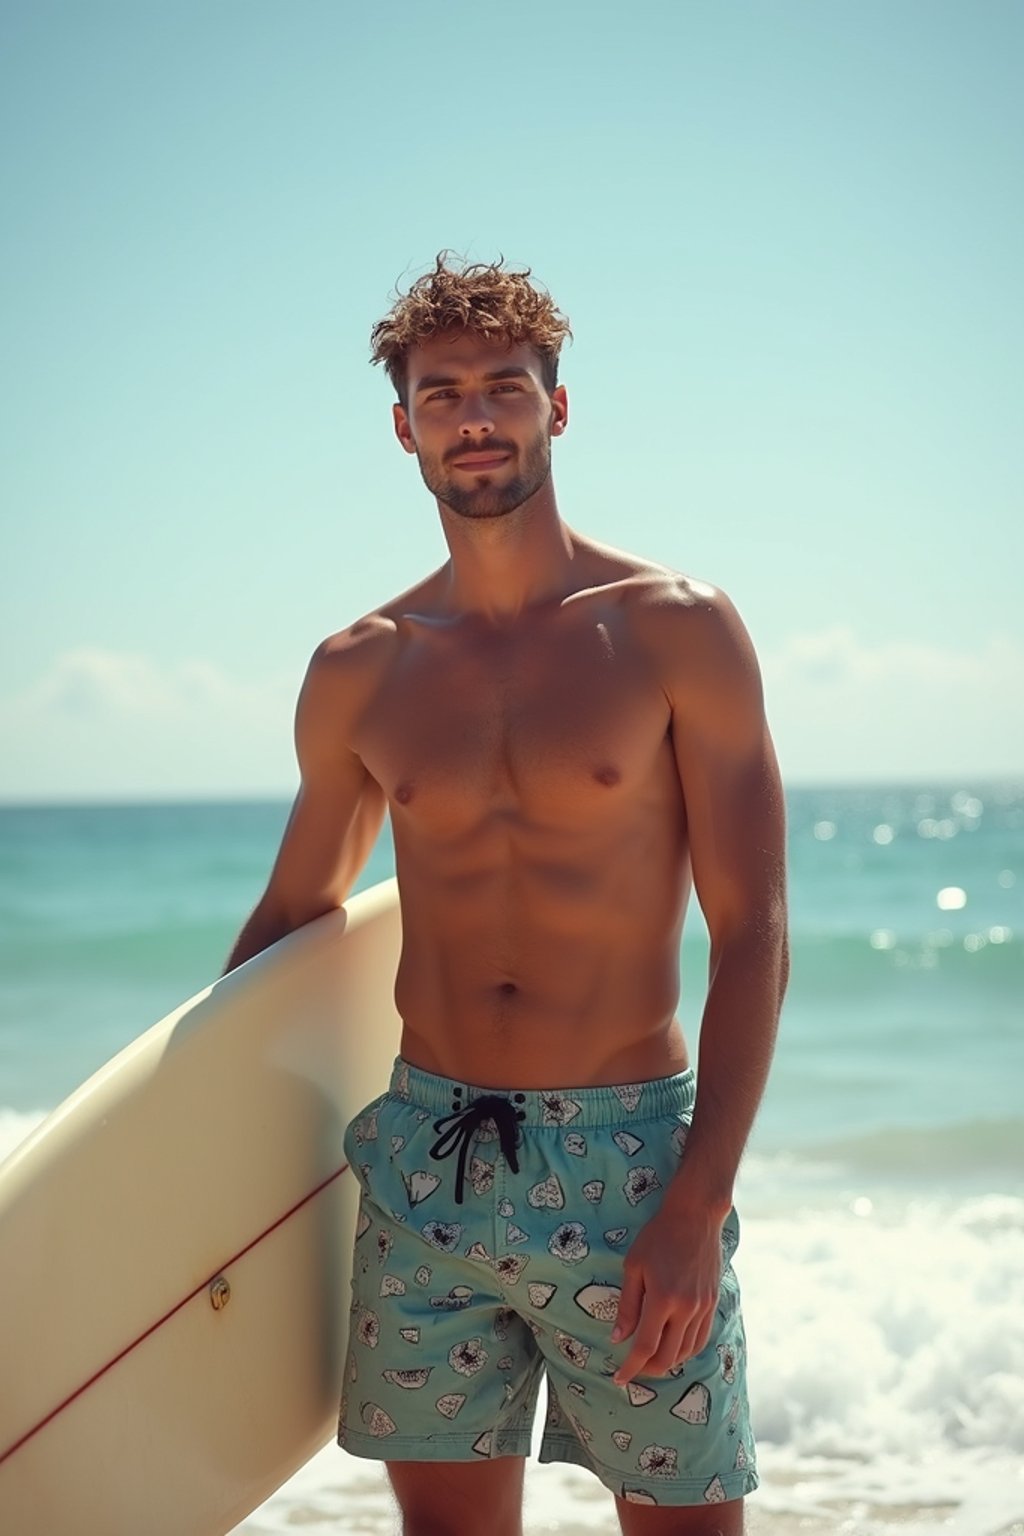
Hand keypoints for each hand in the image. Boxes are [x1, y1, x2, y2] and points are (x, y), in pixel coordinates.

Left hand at [610, 1196, 724, 1385]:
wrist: (695, 1217)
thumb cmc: (658, 1237)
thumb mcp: (633, 1266)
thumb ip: (628, 1305)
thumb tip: (618, 1338)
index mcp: (662, 1299)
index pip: (645, 1347)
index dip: (631, 1367)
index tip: (619, 1379)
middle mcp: (686, 1308)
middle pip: (668, 1357)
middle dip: (648, 1370)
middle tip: (634, 1370)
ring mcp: (703, 1307)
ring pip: (686, 1352)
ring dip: (668, 1363)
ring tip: (651, 1361)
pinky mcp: (713, 1303)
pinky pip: (701, 1338)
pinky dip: (686, 1350)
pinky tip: (674, 1348)